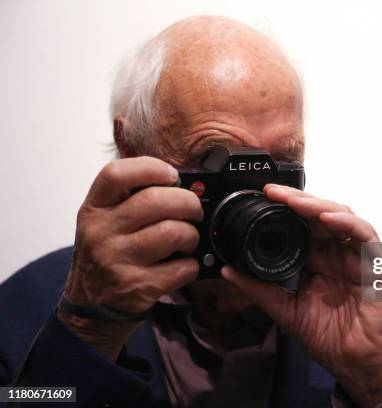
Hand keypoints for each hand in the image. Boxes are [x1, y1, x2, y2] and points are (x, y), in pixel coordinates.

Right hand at [59, 157, 202, 360]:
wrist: (90, 309)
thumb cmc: (106, 257)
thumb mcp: (103, 224)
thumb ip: (130, 202)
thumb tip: (180, 185)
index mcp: (93, 210)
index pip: (116, 174)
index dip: (151, 168)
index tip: (172, 175)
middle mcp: (101, 232)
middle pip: (155, 200)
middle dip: (188, 203)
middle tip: (194, 211)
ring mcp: (117, 260)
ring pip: (173, 232)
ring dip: (192, 235)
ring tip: (188, 240)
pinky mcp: (138, 286)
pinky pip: (182, 267)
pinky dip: (192, 265)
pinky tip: (184, 265)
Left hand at [221, 184, 381, 406]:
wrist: (356, 363)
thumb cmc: (328, 337)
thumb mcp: (285, 310)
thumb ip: (259, 289)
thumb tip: (227, 271)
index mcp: (316, 259)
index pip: (301, 224)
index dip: (283, 210)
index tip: (261, 199)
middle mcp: (335, 252)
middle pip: (318, 214)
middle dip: (296, 200)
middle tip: (272, 192)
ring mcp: (355, 255)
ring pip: (340, 216)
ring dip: (317, 205)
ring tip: (293, 201)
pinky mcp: (374, 263)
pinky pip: (364, 235)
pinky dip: (346, 223)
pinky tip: (327, 218)